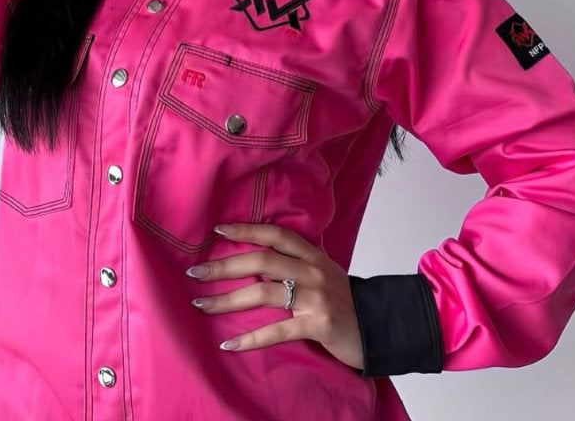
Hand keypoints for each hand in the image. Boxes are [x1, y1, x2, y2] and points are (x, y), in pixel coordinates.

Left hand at [186, 222, 364, 369]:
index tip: (218, 231)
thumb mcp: (322, 273)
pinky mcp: (317, 325)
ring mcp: (315, 297)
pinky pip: (277, 330)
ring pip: (263, 293)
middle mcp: (312, 271)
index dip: (246, 230)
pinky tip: (229, 344)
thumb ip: (295, 264)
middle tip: (196, 274)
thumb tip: (256, 262)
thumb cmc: (344, 301)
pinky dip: (250, 338)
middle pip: (262, 261)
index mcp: (312, 255)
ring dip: (228, 300)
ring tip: (202, 306)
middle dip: (225, 266)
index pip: (275, 235)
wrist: (378, 328)